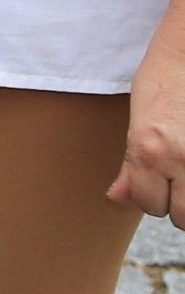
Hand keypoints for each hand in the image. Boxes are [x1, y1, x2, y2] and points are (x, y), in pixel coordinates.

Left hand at [114, 1, 184, 213]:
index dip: (150, 194)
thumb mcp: (138, 117)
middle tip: (178, 178)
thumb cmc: (164, 76)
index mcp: (150, 150)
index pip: (148, 204)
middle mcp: (181, 160)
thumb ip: (131, 163)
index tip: (156, 181)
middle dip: (179, 203)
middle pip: (182, 217)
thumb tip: (116, 197)